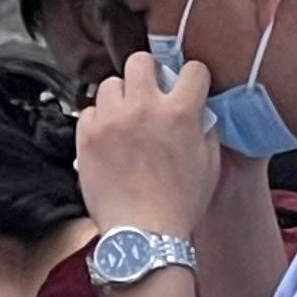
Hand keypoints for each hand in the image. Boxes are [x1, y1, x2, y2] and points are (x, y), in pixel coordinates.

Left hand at [74, 52, 225, 242]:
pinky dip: (98, 121)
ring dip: (119, 98)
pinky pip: (89, 111)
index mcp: (180, 113)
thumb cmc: (177, 206)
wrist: (142, 235)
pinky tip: (108, 139)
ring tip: (125, 120)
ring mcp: (112, 120)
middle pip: (140, 61)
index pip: (191, 69)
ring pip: (110, 84)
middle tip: (148, 93)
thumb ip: (205, 130)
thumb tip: (199, 114)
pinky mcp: (87, 136)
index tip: (187, 87)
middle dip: (147, 74)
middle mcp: (144, 109)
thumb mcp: (209, 165)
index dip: (192, 78)